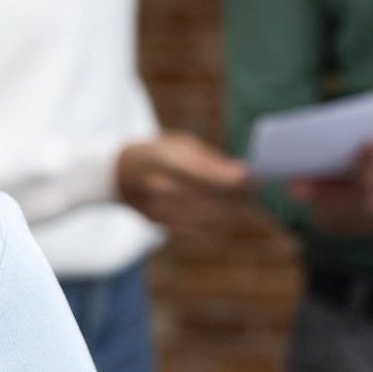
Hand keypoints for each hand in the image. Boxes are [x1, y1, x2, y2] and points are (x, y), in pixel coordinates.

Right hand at [116, 133, 251, 230]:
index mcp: (160, 158)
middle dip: (232, 192)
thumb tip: (241, 172)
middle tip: (256, 187)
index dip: (224, 176)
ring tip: (248, 198)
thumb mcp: (178, 144)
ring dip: (228, 208)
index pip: (195, 170)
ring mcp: (156, 208)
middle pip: (201, 195)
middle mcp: (155, 186)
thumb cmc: (157, 154)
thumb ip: (208, 159)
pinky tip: (233, 213)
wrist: (117, 175)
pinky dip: (217, 221)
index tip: (249, 176)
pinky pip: (195, 228)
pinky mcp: (160, 224)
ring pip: (201, 214)